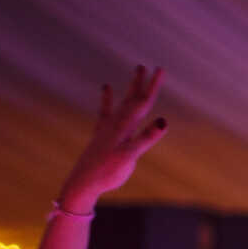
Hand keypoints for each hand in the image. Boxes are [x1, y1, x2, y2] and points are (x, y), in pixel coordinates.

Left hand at [57, 66, 168, 211]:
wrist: (83, 181)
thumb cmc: (107, 171)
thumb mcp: (129, 156)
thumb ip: (146, 138)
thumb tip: (164, 120)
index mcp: (125, 127)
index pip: (143, 102)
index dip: (152, 86)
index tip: (160, 69)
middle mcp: (116, 123)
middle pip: (132, 99)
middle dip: (141, 83)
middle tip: (147, 66)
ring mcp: (107, 127)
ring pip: (122, 102)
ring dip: (129, 88)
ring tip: (135, 73)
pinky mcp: (101, 134)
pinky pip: (105, 111)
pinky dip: (107, 99)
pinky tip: (105, 88)